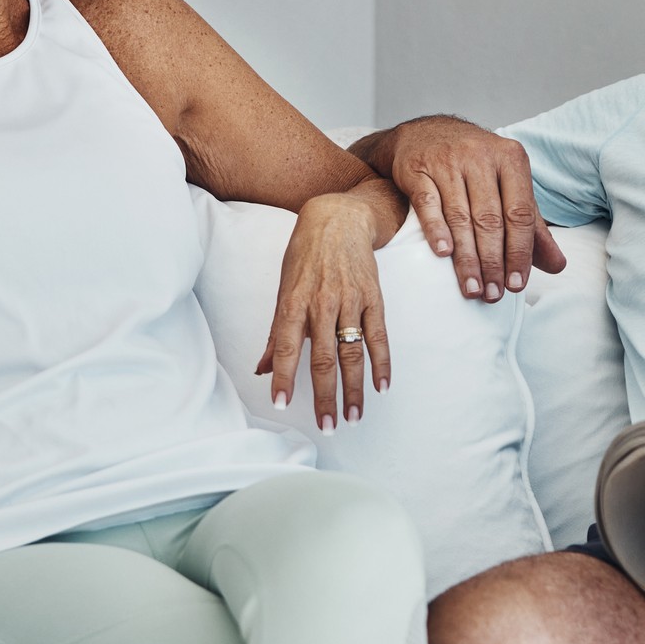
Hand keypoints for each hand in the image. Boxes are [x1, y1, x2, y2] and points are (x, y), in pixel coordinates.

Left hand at [257, 194, 392, 430]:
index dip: (284, 377)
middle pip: (324, 357)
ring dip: (353, 388)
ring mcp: (351, 301)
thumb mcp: (284, 287)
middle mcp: (322, 303)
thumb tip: (262, 368)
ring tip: (353, 416)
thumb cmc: (305, 255)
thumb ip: (277, 332)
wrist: (339, 219)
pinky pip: (379, 336)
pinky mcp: (374, 297)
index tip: (281, 404)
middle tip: (326, 425)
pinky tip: (381, 387)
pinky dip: (382, 362)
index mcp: (294, 301)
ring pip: (353, 352)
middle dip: (325, 395)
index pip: (287, 346)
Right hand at [389, 117, 565, 301]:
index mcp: (510, 159)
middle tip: (493, 294)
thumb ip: (531, 226)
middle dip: (493, 262)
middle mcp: (480, 156)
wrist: (425, 133)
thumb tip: (557, 265)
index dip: (519, 252)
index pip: (520, 213)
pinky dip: (436, 230)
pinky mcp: (418, 169)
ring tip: (473, 287)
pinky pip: (428, 204)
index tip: (516, 284)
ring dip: (467, 258)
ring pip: (461, 217)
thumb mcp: (507, 186)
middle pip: (490, 219)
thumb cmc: (474, 166)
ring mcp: (447, 161)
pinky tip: (443, 253)